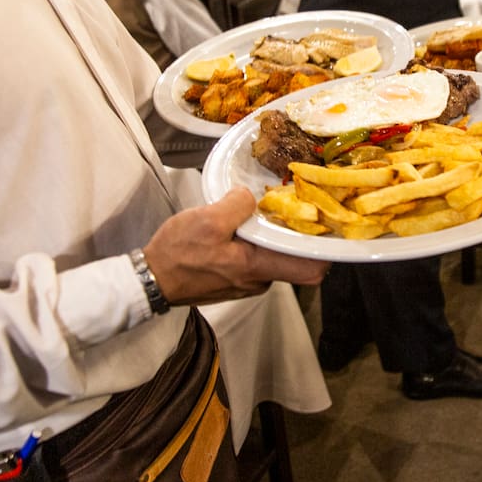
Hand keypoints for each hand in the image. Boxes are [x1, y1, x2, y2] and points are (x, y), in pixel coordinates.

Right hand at [142, 188, 328, 305]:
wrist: (150, 280)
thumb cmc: (178, 254)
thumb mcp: (208, 220)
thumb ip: (238, 205)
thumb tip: (250, 198)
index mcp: (258, 267)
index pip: (311, 269)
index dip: (327, 250)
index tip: (331, 226)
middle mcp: (258, 280)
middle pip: (293, 259)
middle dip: (294, 233)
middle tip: (292, 205)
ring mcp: (246, 283)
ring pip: (272, 257)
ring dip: (270, 236)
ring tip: (261, 211)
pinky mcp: (233, 280)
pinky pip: (255, 260)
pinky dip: (253, 243)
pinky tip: (241, 225)